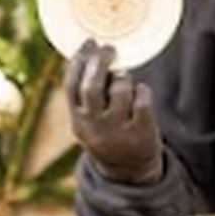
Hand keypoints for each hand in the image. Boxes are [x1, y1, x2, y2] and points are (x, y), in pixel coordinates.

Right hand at [66, 41, 165, 185]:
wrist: (129, 172)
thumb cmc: (108, 135)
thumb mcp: (88, 121)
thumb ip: (85, 96)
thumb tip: (87, 54)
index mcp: (78, 121)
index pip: (71, 86)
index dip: (79, 60)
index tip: (89, 43)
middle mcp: (95, 127)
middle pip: (93, 86)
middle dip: (100, 61)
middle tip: (109, 49)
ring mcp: (119, 130)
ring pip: (120, 89)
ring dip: (124, 77)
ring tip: (126, 81)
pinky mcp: (142, 131)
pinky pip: (142, 98)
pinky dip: (142, 90)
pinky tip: (140, 95)